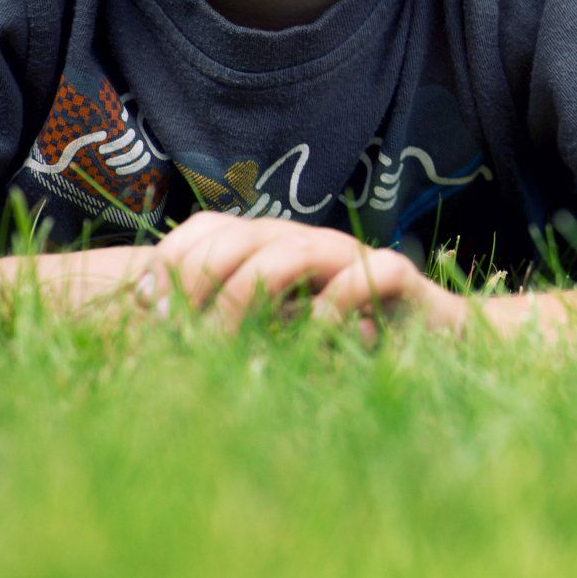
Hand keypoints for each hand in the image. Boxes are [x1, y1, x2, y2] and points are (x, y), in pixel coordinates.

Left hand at [145, 212, 465, 331]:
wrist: (429, 335)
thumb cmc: (338, 337)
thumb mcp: (267, 332)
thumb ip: (222, 325)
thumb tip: (153, 332)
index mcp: (268, 244)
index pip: (209, 228)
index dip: (171, 259)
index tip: (146, 305)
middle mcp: (303, 241)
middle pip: (239, 237)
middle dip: (197, 281)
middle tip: (175, 333)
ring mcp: (347, 256)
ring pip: (289, 253)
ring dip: (247, 299)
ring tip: (225, 349)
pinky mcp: (394, 277)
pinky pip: (361, 278)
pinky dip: (332, 308)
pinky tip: (311, 343)